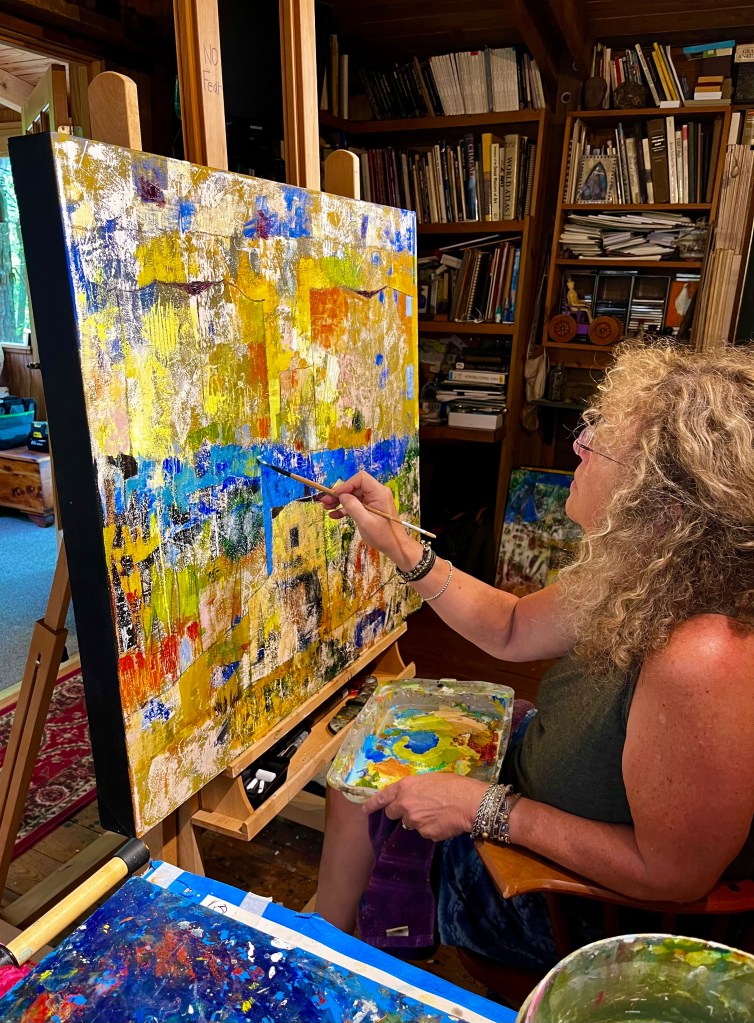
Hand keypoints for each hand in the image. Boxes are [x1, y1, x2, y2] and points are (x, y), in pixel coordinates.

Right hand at [320, 470, 416, 564]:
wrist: (394, 546)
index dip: (345, 485)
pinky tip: (334, 515)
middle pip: (355, 487)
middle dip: (339, 494)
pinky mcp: (371, 507)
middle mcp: (377, 493)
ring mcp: (374, 500)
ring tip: (327, 508)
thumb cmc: (383, 536)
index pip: (360, 479)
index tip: (334, 495)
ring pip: (353, 495)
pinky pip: (356, 504)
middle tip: (325, 502)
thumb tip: (342, 496)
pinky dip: (346, 508)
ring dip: (340, 502)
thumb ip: (353, 507)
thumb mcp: (365, 522)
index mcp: (379, 493)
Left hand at [363, 774, 488, 841]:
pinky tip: (442, 822)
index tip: (365, 810)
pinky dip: (430, 828)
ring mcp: (414, 821)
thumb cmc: (453, 785)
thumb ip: (415, 789)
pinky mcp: (425, 833)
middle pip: (392, 813)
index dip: (372, 804)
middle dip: (400, 812)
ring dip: (417, 821)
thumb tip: (413, 796)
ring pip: (410, 824)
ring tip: (434, 813)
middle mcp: (405, 804)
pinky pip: (424, 832)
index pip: (382, 797)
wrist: (469, 802)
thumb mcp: (430, 779)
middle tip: (414, 809)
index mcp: (405, 787)